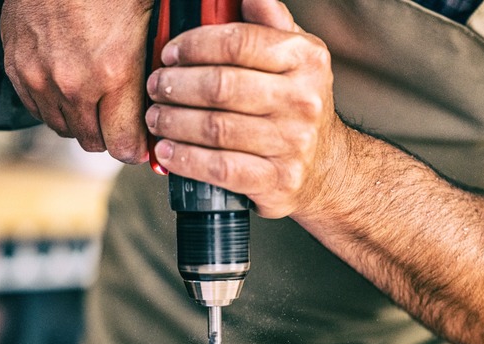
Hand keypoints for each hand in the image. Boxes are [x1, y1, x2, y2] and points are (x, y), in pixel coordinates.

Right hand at [1, 0, 152, 162]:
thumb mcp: (147, 23)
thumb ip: (152, 69)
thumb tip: (165, 103)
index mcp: (114, 72)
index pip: (123, 146)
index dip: (135, 148)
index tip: (140, 142)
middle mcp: (74, 84)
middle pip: (94, 143)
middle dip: (110, 134)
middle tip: (119, 117)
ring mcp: (40, 79)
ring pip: (64, 129)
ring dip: (81, 121)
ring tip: (93, 97)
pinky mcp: (17, 70)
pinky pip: (37, 110)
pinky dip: (54, 105)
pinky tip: (67, 85)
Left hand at [145, 0, 341, 217]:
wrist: (328, 168)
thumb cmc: (297, 105)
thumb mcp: (297, 57)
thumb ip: (269, 23)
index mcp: (305, 59)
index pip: (238, 41)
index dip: (194, 45)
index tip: (170, 54)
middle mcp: (303, 100)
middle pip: (221, 86)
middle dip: (175, 85)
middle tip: (155, 87)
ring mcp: (291, 143)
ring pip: (215, 128)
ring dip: (173, 122)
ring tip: (155, 117)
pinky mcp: (277, 181)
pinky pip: (220, 168)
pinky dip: (186, 159)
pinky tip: (167, 151)